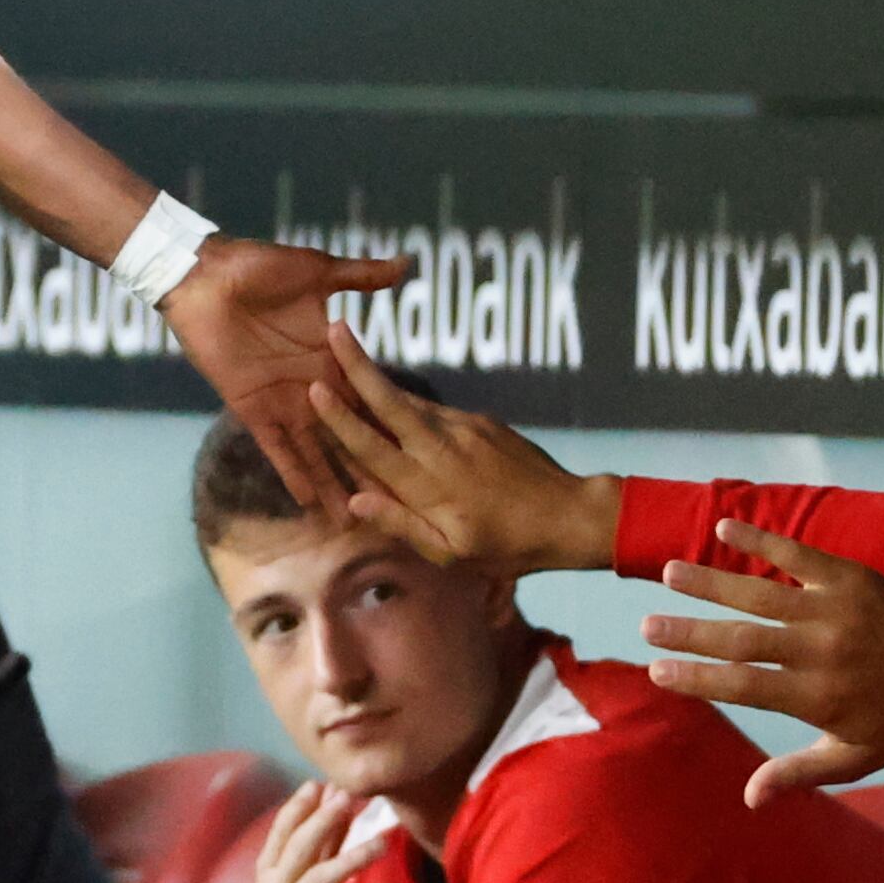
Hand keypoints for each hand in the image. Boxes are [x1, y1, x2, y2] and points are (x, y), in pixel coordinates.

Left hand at [158, 232, 410, 512]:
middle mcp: (313, 387)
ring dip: (333, 484)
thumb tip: (407, 264)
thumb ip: (361, 276)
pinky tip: (309, 503)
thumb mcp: (317, 271)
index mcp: (332, 358)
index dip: (391, 428)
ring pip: (315, 452)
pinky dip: (291, 474)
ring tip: (356, 521)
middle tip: (399, 507)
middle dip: (369, 469)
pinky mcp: (252, 408)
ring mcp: (283, 401)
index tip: (422, 456)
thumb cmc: (259, 268)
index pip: (369, 400)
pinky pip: (275, 448)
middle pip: (347, 437)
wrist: (205, 276)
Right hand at [249, 778, 394, 882]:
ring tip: (381, 843)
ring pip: (316, 882)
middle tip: (349, 796)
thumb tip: (336, 803)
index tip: (322, 784)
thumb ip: (321, 851)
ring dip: (349, 860)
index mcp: (267, 878)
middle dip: (322, 821)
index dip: (299, 808)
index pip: (280, 835)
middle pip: (297, 851)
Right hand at [307, 322, 618, 574]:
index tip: (314, 389)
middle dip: (358, 366)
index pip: (374, 447)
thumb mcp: (452, 553)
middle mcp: (444, 449)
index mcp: (432, 487)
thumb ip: (401, 524)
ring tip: (347, 355)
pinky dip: (407, 405)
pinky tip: (392, 402)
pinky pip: (434, 411)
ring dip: (377, 380)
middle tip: (334, 329)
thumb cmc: (507, 546)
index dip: (341, 419)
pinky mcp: (481, 421)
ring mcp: (466, 429)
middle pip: (391, 402)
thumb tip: (353, 500)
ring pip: (411, 402)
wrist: (569, 514)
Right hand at [630, 522, 883, 802]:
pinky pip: (798, 556)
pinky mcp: (850, 578)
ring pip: (761, 593)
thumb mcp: (857, 756)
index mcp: (819, 698)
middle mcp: (822, 652)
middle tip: (646, 625)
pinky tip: (726, 528)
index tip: (656, 672)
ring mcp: (835, 611)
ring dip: (711, 581)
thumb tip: (749, 798)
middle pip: (742, 639)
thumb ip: (800, 773)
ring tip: (668, 573)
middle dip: (690, 633)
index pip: (745, 687)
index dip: (697, 679)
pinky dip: (762, 540)